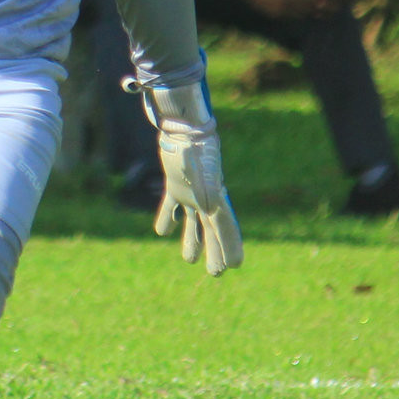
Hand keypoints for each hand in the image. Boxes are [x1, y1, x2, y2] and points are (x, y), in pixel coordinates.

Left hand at [138, 80, 243, 276]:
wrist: (183, 125)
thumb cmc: (193, 144)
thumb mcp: (197, 165)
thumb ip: (201, 181)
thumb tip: (207, 204)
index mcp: (214, 196)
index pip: (224, 227)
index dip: (230, 246)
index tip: (236, 265)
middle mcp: (204, 197)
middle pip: (211, 230)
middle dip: (214, 251)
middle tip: (216, 273)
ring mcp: (190, 192)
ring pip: (192, 223)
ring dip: (191, 241)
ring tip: (188, 260)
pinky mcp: (175, 184)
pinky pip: (172, 206)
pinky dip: (168, 218)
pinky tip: (162, 231)